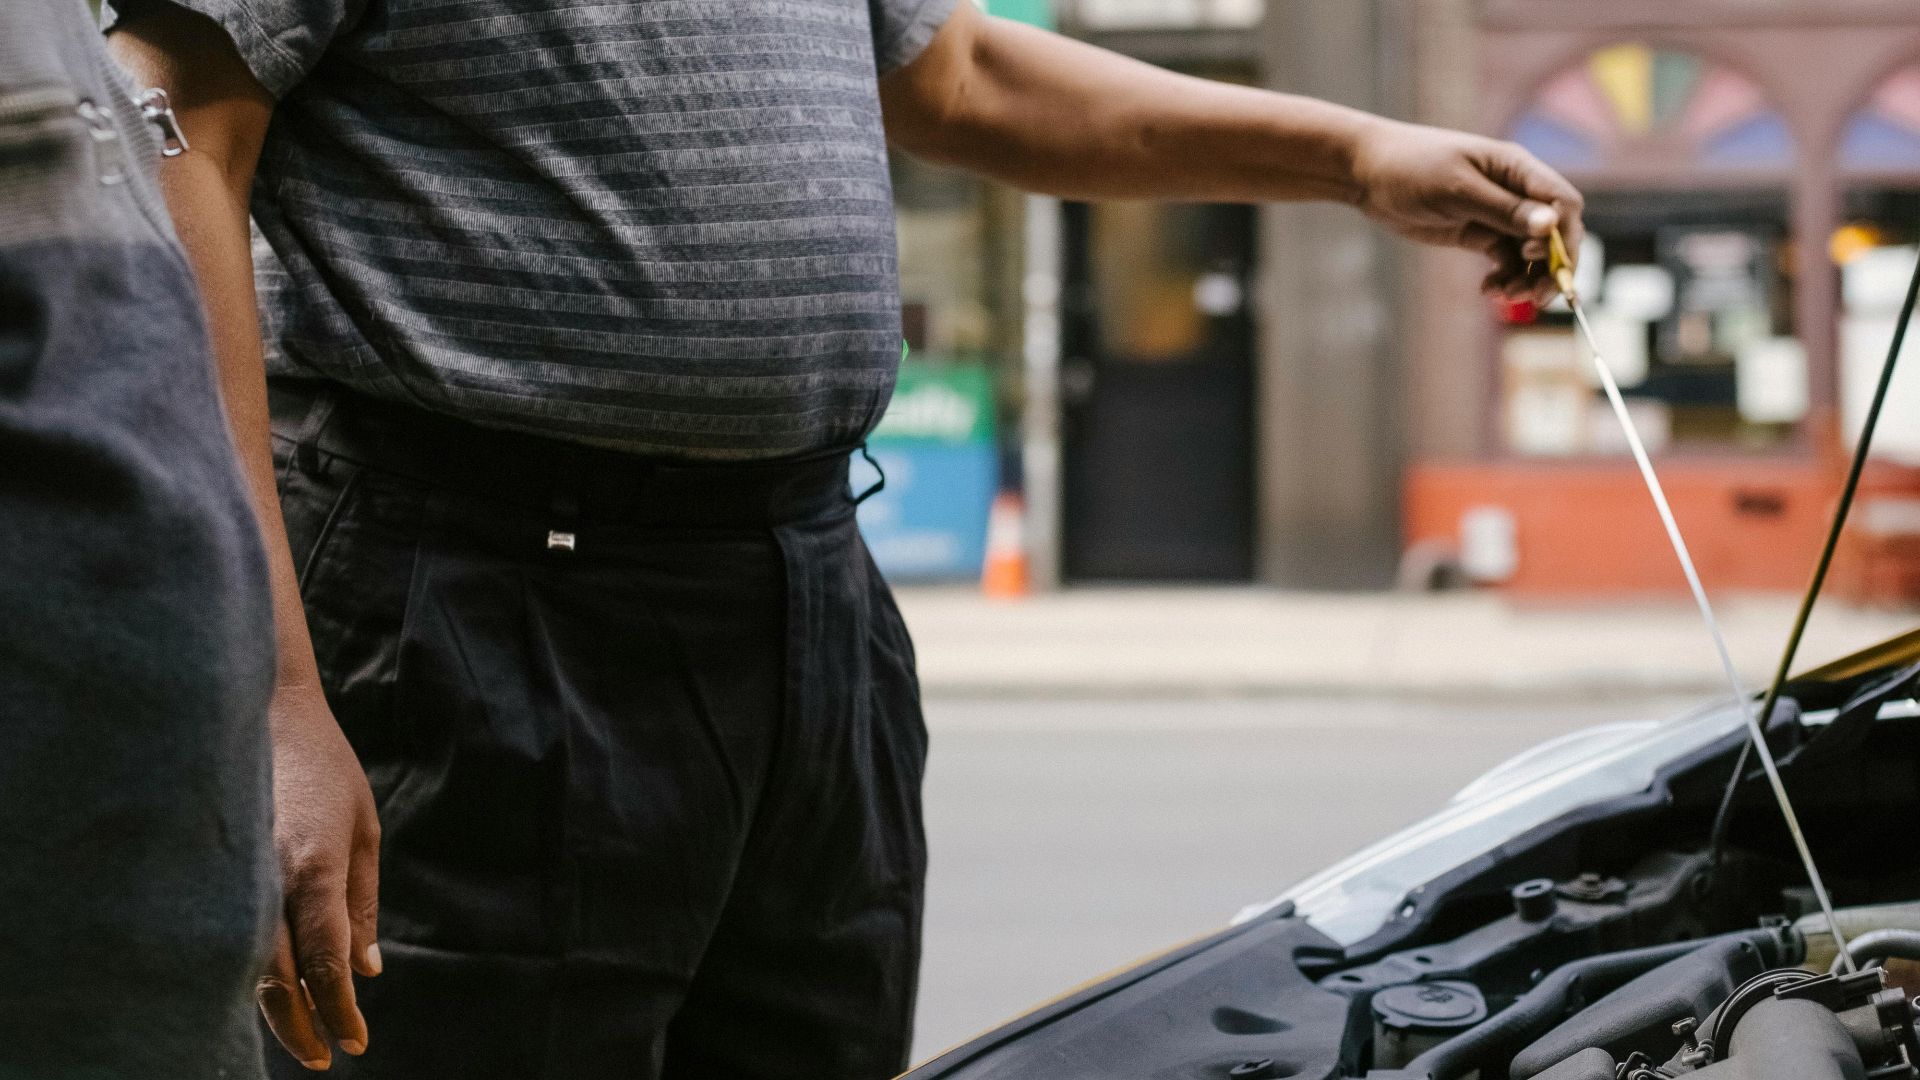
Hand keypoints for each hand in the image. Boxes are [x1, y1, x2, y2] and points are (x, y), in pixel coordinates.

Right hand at [258, 682, 381, 1069]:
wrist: (263, 708)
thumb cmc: (327, 768)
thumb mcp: (365, 828)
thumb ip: (362, 902)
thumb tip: (365, 971)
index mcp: (314, 868)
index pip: (325, 962)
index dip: (338, 1009)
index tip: (354, 1043)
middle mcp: (266, 878)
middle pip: (277, 977)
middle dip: (300, 1023)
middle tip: (323, 1056)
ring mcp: (232, 872)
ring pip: (242, 964)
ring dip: (268, 1007)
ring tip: (298, 1034)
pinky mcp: (210, 867)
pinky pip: (223, 933)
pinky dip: (240, 971)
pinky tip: (257, 990)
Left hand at [1349, 118, 1584, 305]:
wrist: (1369, 173)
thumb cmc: (1412, 167)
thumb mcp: (1457, 189)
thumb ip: (1503, 210)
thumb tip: (1549, 225)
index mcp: (1517, 168)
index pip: (1563, 203)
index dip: (1564, 236)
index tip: (1548, 264)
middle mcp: (1515, 190)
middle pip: (1553, 233)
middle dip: (1551, 266)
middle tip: (1535, 297)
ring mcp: (1497, 213)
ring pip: (1530, 252)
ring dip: (1527, 277)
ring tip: (1504, 295)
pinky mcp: (1479, 233)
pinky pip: (1506, 260)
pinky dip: (1505, 278)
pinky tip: (1489, 291)